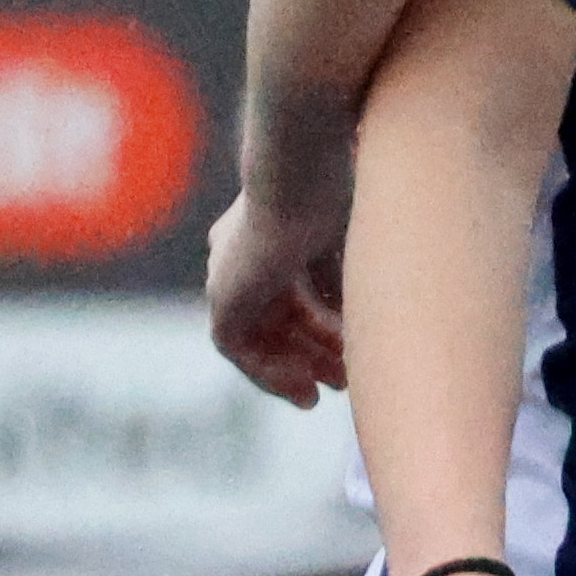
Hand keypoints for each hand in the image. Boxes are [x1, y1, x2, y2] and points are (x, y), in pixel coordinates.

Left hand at [206, 187, 346, 401]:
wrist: (300, 183)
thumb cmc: (332, 200)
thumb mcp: (341, 249)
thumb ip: (338, 287)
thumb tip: (353, 326)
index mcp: (266, 237)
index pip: (289, 292)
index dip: (317, 325)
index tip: (346, 348)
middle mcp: (239, 257)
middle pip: (275, 319)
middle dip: (309, 353)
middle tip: (341, 381)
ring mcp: (227, 277)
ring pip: (258, 336)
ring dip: (293, 365)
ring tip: (327, 391)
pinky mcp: (222, 298)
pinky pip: (237, 347)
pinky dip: (268, 368)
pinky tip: (303, 382)